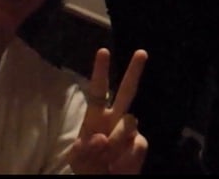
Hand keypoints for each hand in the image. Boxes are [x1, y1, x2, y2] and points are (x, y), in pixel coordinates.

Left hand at [69, 48, 147, 174]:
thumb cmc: (88, 167)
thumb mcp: (77, 159)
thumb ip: (85, 148)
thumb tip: (102, 138)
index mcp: (96, 116)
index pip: (98, 90)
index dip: (101, 72)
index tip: (103, 51)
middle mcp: (115, 119)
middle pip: (127, 91)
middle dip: (134, 72)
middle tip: (141, 52)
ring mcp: (130, 131)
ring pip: (129, 122)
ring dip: (115, 141)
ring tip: (107, 159)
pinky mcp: (140, 144)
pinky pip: (136, 145)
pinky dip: (124, 158)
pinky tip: (117, 165)